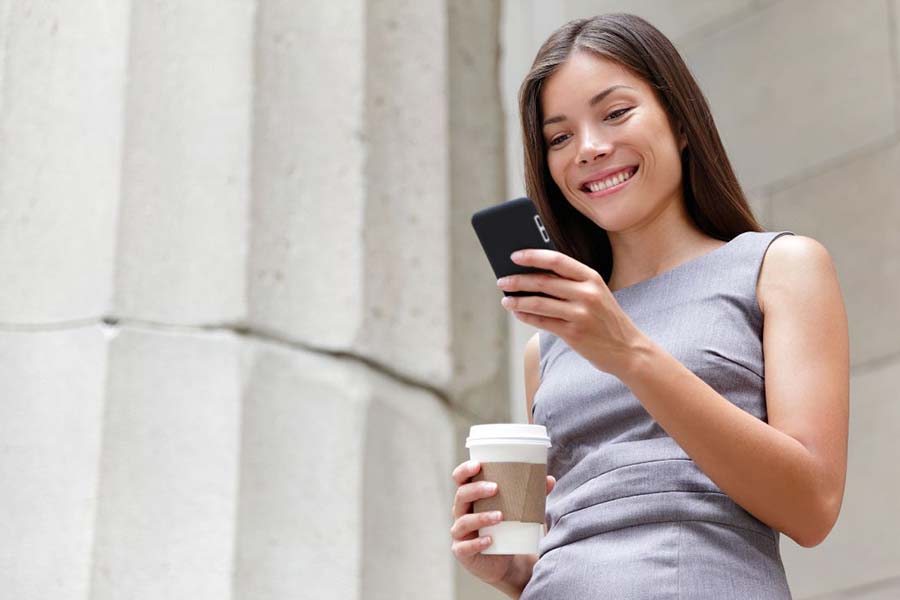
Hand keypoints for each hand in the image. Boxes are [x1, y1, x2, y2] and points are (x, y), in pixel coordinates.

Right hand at [450, 459, 555, 585]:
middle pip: (461, 496)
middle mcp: (461, 512)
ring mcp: (460, 533)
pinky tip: (490, 540)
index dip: (465, 471)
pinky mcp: (462, 552)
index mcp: (470, 497)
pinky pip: (465, 547)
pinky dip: (477, 543)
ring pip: (464, 521)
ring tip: (500, 516)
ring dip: (481, 517)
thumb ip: (531, 495)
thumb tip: (550, 480)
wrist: (502, 561)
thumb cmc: (505, 528)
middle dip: (476, 490)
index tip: (478, 465)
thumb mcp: (516, 511)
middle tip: (496, 488)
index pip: (460, 480)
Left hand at [496, 249, 647, 376]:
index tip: (514, 255)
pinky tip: (517, 313)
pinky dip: (526, 316)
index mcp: (592, 278)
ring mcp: (581, 313)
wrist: (628, 350)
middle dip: (518, 280)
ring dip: (517, 300)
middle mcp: (587, 293)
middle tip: (502, 281)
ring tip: (505, 300)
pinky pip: (542, 322)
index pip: (557, 260)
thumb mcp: (596, 294)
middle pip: (543, 281)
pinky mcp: (574, 333)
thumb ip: (570, 284)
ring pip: (539, 303)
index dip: (533, 256)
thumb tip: (532, 276)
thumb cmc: (605, 319)